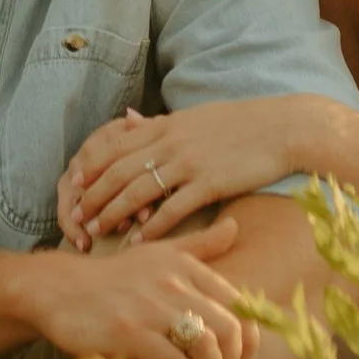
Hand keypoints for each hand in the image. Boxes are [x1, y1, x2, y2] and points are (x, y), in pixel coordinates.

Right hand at [15, 218, 259, 358]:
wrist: (58, 289)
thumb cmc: (114, 277)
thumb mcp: (159, 252)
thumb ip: (200, 244)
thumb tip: (235, 227)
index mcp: (186, 266)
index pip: (238, 305)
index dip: (248, 338)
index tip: (239, 356)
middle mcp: (174, 284)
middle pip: (229, 329)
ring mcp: (151, 309)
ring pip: (207, 348)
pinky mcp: (130, 334)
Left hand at [59, 96, 348, 249]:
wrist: (283, 128)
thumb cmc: (239, 124)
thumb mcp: (193, 116)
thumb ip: (157, 124)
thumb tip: (125, 119)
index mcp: (166, 124)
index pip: (115, 146)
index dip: (92, 167)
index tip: (75, 186)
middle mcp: (171, 142)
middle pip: (119, 170)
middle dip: (93, 194)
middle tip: (75, 216)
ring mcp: (190, 162)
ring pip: (138, 191)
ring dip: (113, 212)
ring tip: (97, 230)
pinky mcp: (210, 183)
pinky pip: (172, 209)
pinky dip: (151, 227)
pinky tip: (138, 241)